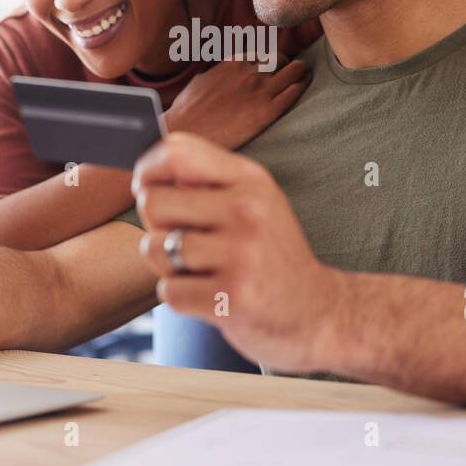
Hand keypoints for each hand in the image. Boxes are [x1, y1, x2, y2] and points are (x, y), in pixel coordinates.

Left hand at [132, 132, 341, 372]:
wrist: (319, 313)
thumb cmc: (274, 255)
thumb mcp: (257, 201)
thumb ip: (209, 179)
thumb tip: (148, 169)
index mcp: (251, 180)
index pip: (176, 152)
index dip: (147, 169)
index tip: (146, 186)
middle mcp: (247, 211)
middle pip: (153, 202)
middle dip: (157, 225)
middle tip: (183, 238)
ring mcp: (240, 255)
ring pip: (154, 249)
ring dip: (168, 265)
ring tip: (200, 269)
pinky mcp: (231, 298)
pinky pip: (169, 292)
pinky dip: (181, 297)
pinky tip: (210, 294)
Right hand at [164, 57, 309, 150]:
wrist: (186, 133)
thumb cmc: (188, 110)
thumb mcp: (202, 79)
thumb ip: (220, 71)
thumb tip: (224, 71)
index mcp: (234, 61)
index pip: (263, 53)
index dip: (271, 61)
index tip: (275, 68)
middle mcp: (249, 72)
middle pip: (282, 60)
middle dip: (286, 66)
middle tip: (291, 73)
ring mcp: (260, 91)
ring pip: (294, 71)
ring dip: (301, 71)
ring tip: (305, 74)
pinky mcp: (267, 112)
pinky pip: (294, 93)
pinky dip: (302, 86)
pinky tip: (304, 86)